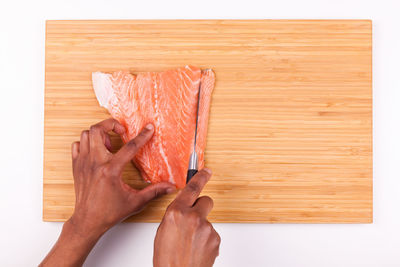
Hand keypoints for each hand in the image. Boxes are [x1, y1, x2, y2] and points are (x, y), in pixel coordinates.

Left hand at [70, 118, 175, 236]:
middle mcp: (95, 163)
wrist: (87, 221)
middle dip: (111, 124)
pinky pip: (77, 144)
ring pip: (86, 134)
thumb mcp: (136, 202)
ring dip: (99, 134)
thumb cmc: (109, 212)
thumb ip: (154, 191)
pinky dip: (87, 142)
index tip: (149, 128)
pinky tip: (97, 150)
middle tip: (121, 132)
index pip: (130, 147)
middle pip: (97, 130)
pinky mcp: (76, 166)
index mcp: (111, 171)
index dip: (142, 136)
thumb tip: (169, 187)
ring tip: (110, 143)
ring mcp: (83, 163)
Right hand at [153, 169, 220, 266]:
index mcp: (176, 213)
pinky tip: (197, 249)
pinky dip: (206, 240)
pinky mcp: (215, 238)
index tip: (207, 171)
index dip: (200, 177)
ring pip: (208, 220)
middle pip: (206, 200)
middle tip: (195, 218)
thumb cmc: (167, 258)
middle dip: (202, 206)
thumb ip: (175, 216)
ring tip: (191, 243)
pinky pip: (212, 233)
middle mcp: (193, 217)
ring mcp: (206, 228)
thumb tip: (183, 211)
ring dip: (201, 228)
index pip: (191, 188)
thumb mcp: (163, 231)